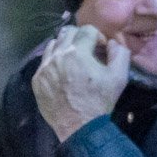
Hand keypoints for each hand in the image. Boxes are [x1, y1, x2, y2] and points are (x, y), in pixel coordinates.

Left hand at [32, 25, 129, 141]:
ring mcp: (44, 68)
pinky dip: (55, 61)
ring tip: (74, 60)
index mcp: (78, 53)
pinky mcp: (37, 80)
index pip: (87, 29)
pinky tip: (64, 73)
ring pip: (53, 44)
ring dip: (65, 46)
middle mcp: (57, 56)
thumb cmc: (100, 100)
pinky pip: (44, 61)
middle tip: (88, 50)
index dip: (98, 36)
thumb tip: (112, 42)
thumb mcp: (119, 77)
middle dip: (80, 37)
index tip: (102, 48)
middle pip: (67, 32)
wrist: (79, 126)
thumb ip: (120, 53)